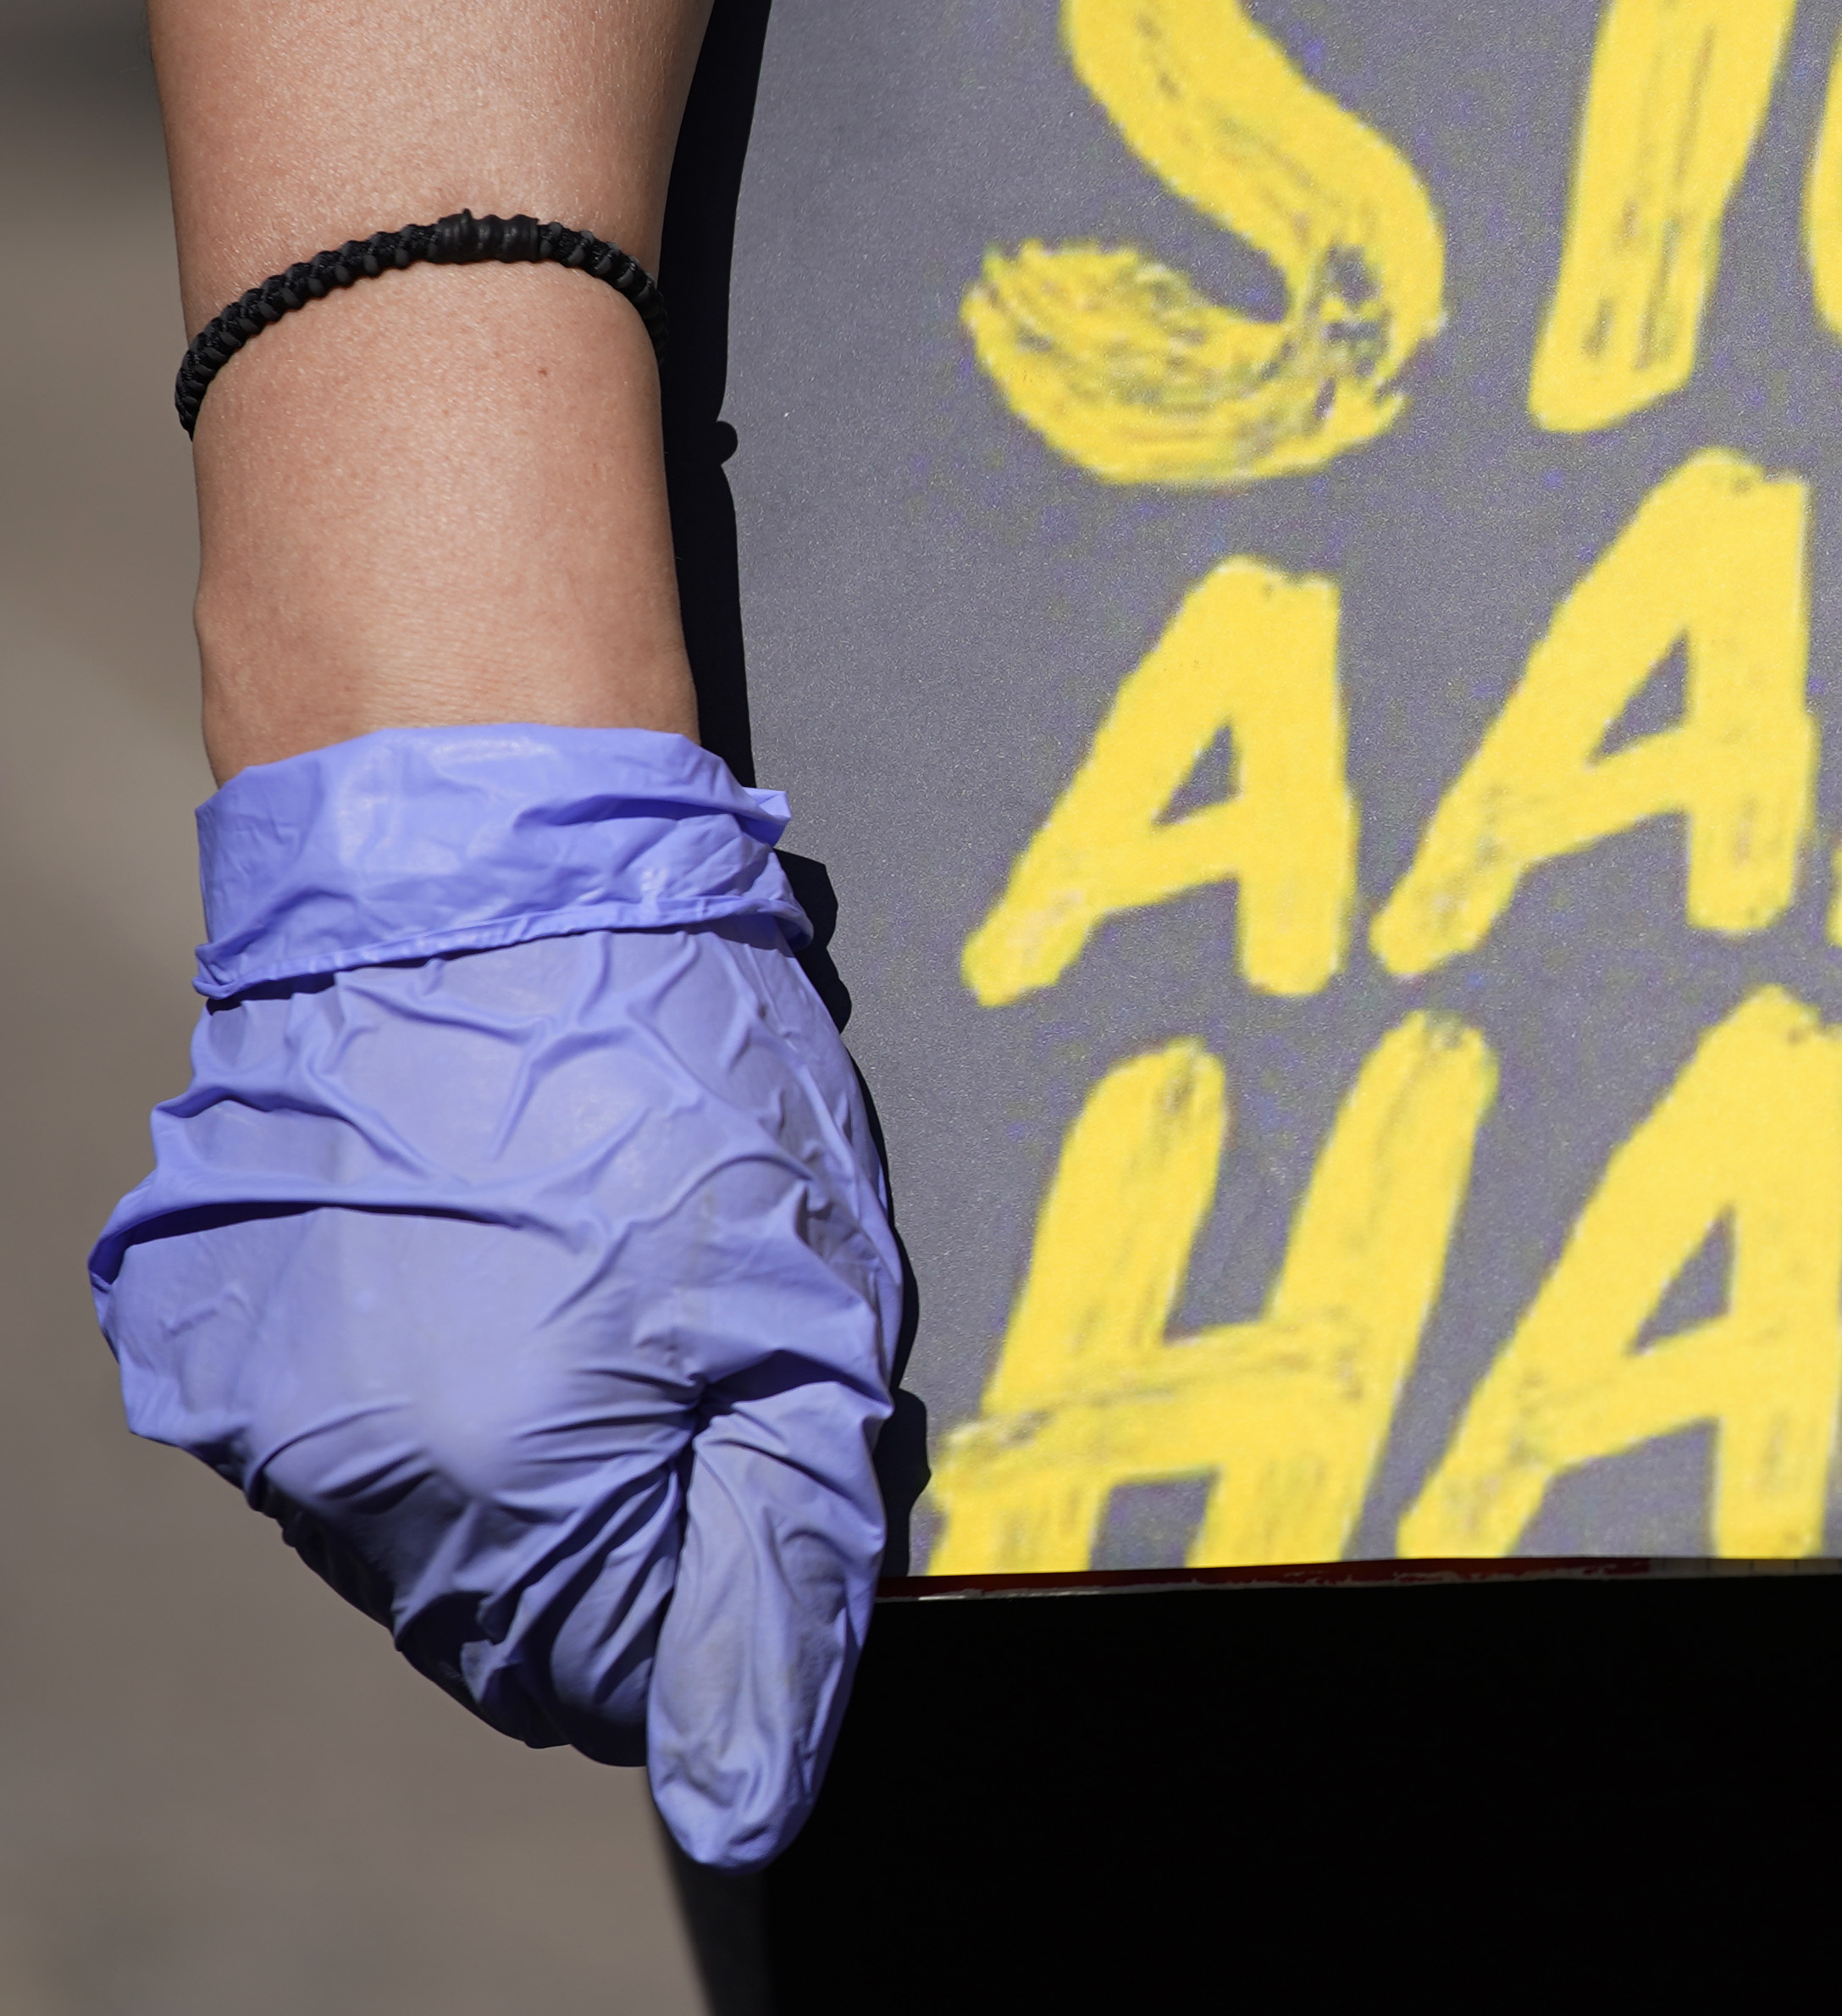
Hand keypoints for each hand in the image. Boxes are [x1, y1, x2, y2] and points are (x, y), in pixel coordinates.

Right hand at [90, 727, 903, 1868]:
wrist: (490, 868)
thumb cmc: (673, 1071)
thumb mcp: (809, 1326)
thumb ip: (784, 1578)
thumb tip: (752, 1799)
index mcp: (498, 1495)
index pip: (621, 1680)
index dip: (720, 1587)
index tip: (759, 1454)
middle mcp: (341, 1478)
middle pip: (516, 1614)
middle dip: (628, 1520)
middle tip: (689, 1348)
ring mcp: (252, 1399)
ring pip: (428, 1523)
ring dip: (525, 1449)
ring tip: (593, 1275)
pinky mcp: (207, 1321)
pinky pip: (343, 1423)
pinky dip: (429, 1369)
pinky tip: (494, 1246)